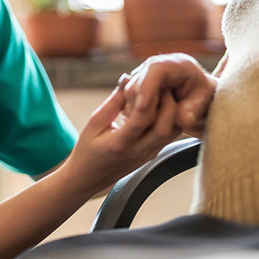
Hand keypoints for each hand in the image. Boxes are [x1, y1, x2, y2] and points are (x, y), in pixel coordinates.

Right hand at [65, 85, 180, 195]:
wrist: (87, 179)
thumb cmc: (86, 150)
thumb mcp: (94, 123)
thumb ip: (113, 102)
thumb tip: (128, 79)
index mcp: (120, 143)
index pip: (141, 119)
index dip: (149, 98)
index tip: (150, 80)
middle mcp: (137, 152)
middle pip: (164, 128)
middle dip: (168, 104)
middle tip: (164, 85)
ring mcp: (147, 155)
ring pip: (170, 133)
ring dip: (172, 112)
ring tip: (165, 93)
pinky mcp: (152, 155)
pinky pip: (167, 136)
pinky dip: (169, 119)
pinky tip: (163, 106)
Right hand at [119, 53, 217, 135]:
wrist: (195, 93)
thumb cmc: (200, 97)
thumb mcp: (203, 103)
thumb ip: (192, 112)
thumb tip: (183, 121)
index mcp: (176, 64)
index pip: (155, 70)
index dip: (146, 87)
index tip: (142, 108)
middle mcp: (155, 66)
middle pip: (136, 84)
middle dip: (142, 108)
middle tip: (157, 127)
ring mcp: (142, 75)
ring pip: (128, 95)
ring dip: (138, 114)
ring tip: (158, 123)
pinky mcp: (134, 85)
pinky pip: (127, 102)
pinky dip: (135, 115)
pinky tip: (150, 122)